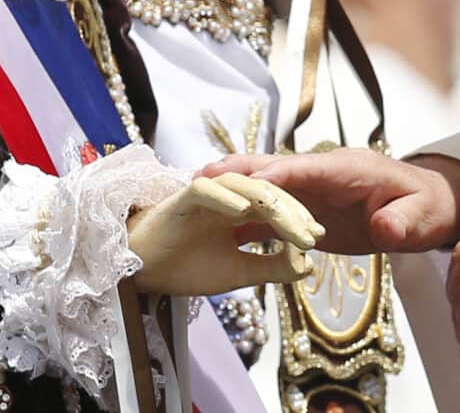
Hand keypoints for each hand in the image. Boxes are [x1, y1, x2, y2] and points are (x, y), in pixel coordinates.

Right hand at [126, 172, 321, 296]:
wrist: (142, 273)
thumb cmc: (186, 267)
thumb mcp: (238, 273)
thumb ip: (270, 268)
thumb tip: (306, 266)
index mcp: (241, 211)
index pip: (276, 207)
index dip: (298, 220)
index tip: (318, 239)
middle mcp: (227, 197)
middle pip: (267, 192)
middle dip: (292, 211)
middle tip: (313, 233)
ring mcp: (206, 195)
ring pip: (243, 185)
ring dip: (268, 202)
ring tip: (290, 224)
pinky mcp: (182, 198)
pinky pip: (205, 189)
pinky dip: (224, 197)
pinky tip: (244, 212)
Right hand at [198, 148, 459, 256]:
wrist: (427, 208)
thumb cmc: (426, 209)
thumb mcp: (423, 218)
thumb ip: (403, 223)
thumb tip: (384, 230)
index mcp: (348, 168)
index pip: (307, 168)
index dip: (275, 172)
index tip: (246, 179)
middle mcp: (323, 173)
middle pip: (276, 168)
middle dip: (240, 171)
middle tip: (201, 176)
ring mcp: (311, 190)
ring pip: (267, 185)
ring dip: (234, 188)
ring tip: (193, 193)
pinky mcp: (306, 209)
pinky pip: (271, 208)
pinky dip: (244, 212)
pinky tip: (216, 222)